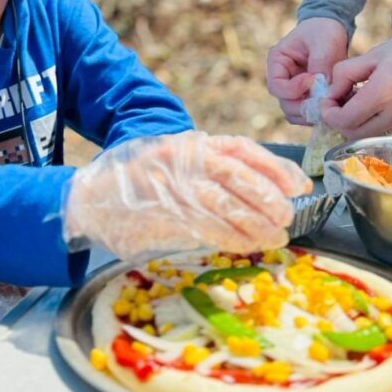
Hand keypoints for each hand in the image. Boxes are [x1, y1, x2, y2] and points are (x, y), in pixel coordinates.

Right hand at [65, 131, 311, 259]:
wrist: (92, 198)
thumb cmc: (141, 182)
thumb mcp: (175, 162)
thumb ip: (210, 171)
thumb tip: (259, 194)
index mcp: (191, 145)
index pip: (241, 149)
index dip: (275, 167)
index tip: (299, 185)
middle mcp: (184, 160)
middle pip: (238, 175)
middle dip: (269, 197)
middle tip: (288, 216)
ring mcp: (173, 187)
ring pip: (226, 203)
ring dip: (256, 223)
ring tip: (276, 238)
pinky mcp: (164, 215)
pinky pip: (207, 227)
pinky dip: (233, 238)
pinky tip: (248, 246)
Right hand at [267, 18, 348, 123]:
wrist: (331, 31)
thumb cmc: (323, 31)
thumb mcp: (323, 42)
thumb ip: (320, 63)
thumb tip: (321, 90)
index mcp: (277, 62)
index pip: (276, 86)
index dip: (293, 89)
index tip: (312, 80)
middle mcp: (282, 79)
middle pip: (286, 104)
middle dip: (305, 106)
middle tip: (325, 100)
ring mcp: (294, 90)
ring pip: (296, 113)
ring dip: (313, 113)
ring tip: (332, 103)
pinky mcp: (307, 97)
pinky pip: (308, 114)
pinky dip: (320, 114)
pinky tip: (335, 104)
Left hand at [321, 28, 391, 138]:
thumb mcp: (373, 55)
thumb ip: (346, 74)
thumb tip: (331, 91)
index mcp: (381, 95)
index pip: (344, 121)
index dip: (328, 113)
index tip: (327, 101)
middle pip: (354, 133)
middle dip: (340, 120)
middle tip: (338, 102)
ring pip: (371, 134)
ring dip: (358, 123)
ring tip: (358, 101)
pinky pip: (388, 130)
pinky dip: (375, 122)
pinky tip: (376, 103)